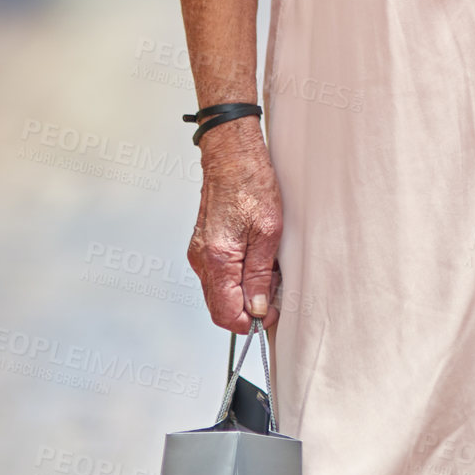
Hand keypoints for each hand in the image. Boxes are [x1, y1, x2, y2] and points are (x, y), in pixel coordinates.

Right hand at [188, 118, 282, 332]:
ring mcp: (200, 252)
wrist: (231, 153)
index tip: (271, 313)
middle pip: (220, 307)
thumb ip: (260, 274)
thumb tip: (259, 307)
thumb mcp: (268, 231)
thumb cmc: (250, 182)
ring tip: (268, 269)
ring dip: (244, 291)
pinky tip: (256, 258)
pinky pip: (219, 274)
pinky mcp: (204, 245)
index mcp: (218, 259)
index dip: (252, 322)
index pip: (227, 314)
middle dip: (249, 308)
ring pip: (220, 292)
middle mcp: (202, 259)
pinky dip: (237, 276)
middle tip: (274, 290)